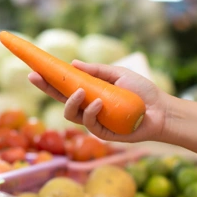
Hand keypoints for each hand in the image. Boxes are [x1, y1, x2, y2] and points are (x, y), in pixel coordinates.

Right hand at [28, 60, 169, 142]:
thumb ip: (97, 71)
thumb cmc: (142, 92)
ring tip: (81, 91)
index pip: (64, 87)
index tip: (34, 69)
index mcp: (90, 93)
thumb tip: (73, 63)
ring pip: (71, 114)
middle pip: (60, 100)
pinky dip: (92, 111)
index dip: (48, 80)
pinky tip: (99, 102)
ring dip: (71, 102)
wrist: (162, 110)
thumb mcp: (118, 74)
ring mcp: (95, 121)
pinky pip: (90, 123)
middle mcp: (88, 108)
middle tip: (34, 77)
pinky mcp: (103, 133)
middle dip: (46, 88)